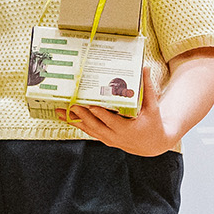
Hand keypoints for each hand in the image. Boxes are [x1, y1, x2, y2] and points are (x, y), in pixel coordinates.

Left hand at [62, 65, 178, 155]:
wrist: (152, 144)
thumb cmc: (152, 124)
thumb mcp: (152, 107)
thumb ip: (148, 89)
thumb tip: (145, 68)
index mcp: (127, 129)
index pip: (110, 120)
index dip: (99, 113)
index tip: (90, 105)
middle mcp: (115, 136)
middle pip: (96, 126)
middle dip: (83, 115)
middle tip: (72, 105)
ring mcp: (108, 139)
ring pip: (89, 130)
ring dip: (75, 121)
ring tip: (61, 112)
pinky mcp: (104, 139)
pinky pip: (89, 132)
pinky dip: (78, 125)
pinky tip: (66, 118)